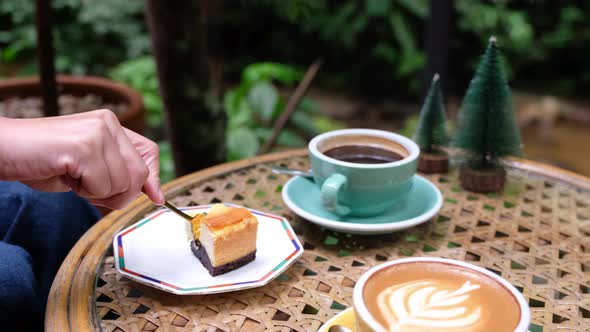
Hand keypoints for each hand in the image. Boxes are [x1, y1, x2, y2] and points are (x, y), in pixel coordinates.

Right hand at [0, 109, 164, 208]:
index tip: (155, 198)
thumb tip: (156, 194)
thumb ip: (119, 172)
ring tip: (73, 177)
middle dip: (119, 194)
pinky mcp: (84, 147)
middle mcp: (108, 123)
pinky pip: (102, 187)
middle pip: (139, 175)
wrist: (3, 149)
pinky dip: (84, 192)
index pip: (149, 152)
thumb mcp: (89, 165)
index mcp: (111, 124)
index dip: (154, 178)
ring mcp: (97, 133)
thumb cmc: (43, 160)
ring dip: (98, 193)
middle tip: (89, 188)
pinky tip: (66, 175)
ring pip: (122, 184)